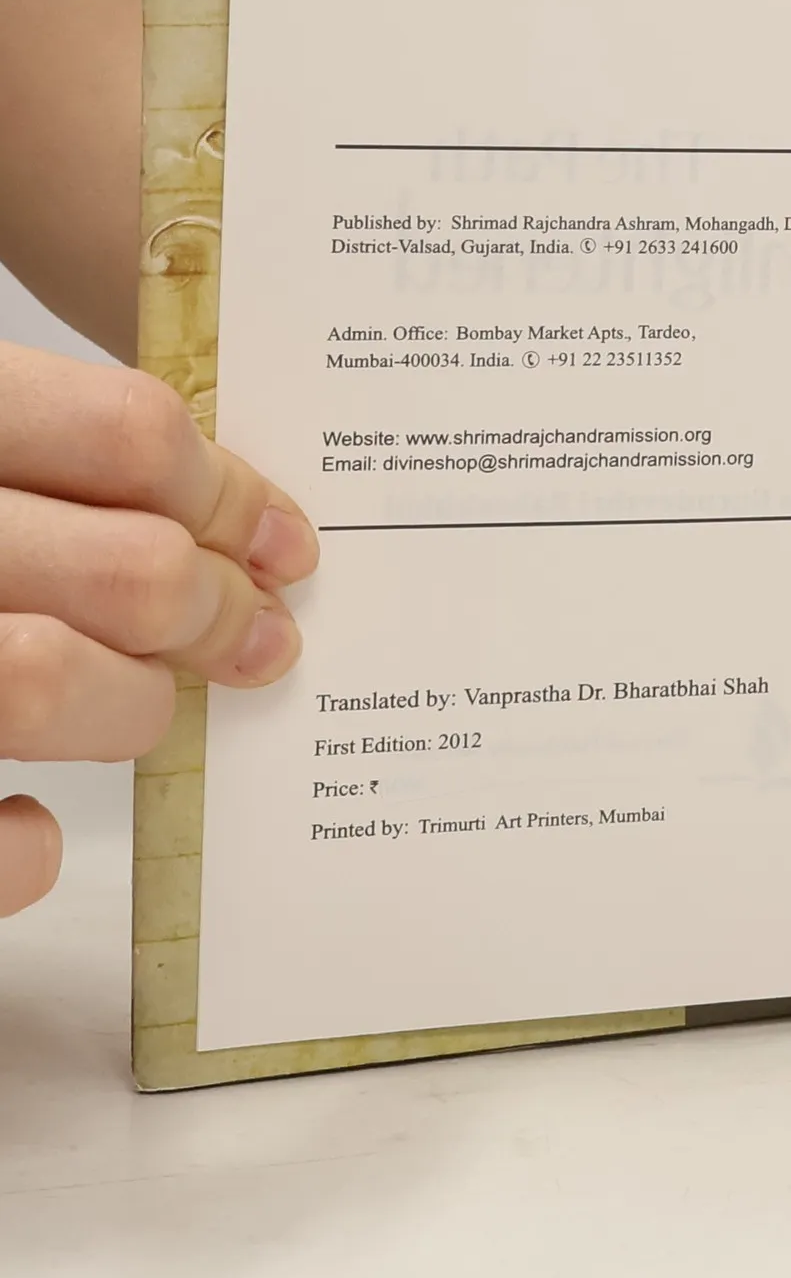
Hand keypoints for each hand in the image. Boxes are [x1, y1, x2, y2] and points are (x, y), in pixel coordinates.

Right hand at [0, 343, 317, 916]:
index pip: (124, 433)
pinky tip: (33, 821)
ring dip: (129, 705)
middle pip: (122, 565)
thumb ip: (25, 454)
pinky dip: (24, 844)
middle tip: (252, 634)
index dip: (229, 492)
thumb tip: (207, 524)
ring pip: (46, 680)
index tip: (278, 539)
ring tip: (141, 707)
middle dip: (209, 610)